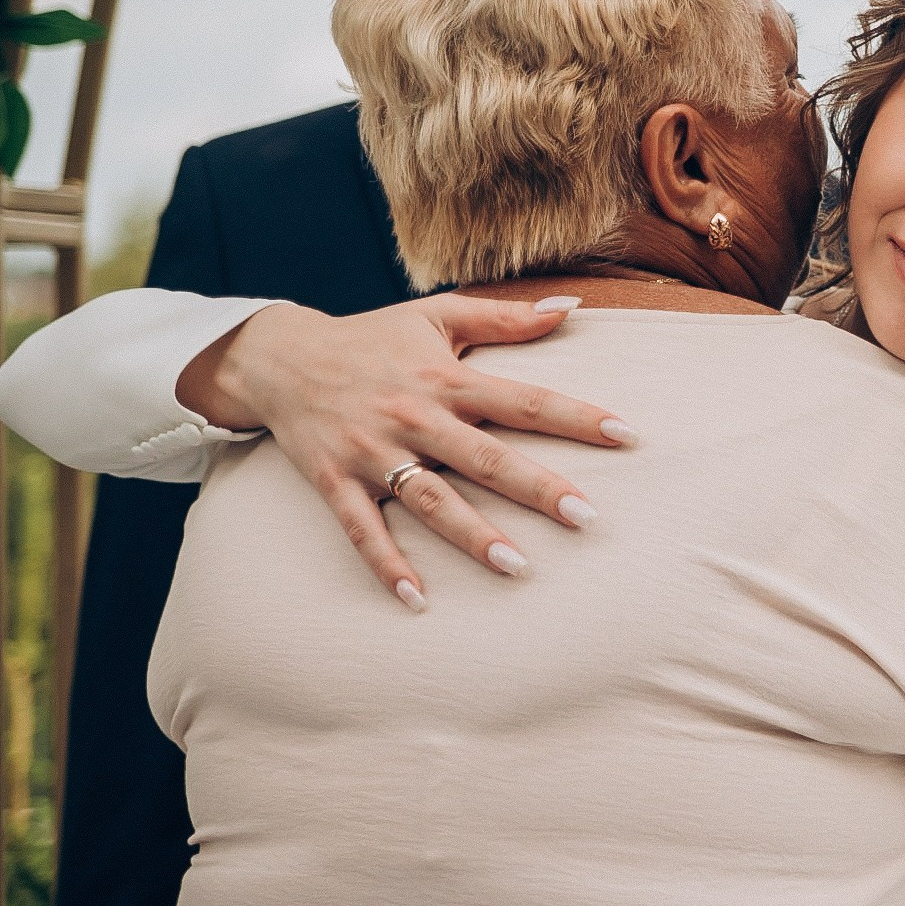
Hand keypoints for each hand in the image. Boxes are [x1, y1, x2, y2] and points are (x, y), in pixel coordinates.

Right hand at [181, 295, 630, 608]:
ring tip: (517, 568)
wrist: (277, 356)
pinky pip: (361, 529)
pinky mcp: (333, 481)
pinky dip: (386, 564)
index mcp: (446, 378)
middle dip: (537, 488)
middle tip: (587, 517)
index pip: (524, 399)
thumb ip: (507, 316)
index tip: (627, 435)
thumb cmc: (370, 337)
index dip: (577, 416)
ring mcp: (373, 452)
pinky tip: (417, 599)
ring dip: (472, 536)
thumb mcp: (437, 316)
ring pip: (430, 500)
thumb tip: (572, 306)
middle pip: (486, 457)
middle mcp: (414, 417)